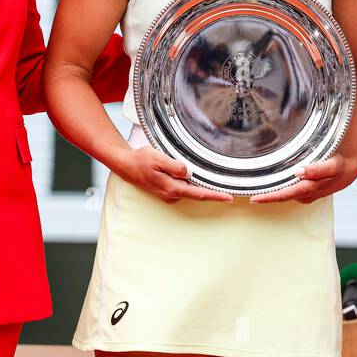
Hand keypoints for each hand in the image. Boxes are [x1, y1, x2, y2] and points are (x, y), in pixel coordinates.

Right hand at [118, 145, 233, 203]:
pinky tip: (194, 176)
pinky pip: (184, 187)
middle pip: (198, 193)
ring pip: (191, 189)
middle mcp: (172, 194)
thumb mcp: (158, 158)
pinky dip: (192, 183)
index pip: (199, 193)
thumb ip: (174, 166)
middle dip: (213, 192)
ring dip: (201, 186)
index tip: (229, 198)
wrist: (126, 165)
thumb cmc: (141, 160)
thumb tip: (188, 172)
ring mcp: (169, 193)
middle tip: (230, 190)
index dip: (215, 196)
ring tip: (213, 181)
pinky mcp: (167, 189)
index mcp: (172, 188)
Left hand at [250, 154, 356, 204]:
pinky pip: (291, 190)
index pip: (285, 194)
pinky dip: (282, 188)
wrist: (351, 169)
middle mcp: (305, 194)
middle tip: (248, 194)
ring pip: (286, 194)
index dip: (269, 197)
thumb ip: (317, 169)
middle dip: (266, 197)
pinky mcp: (307, 189)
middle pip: (282, 196)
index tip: (253, 199)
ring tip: (256, 188)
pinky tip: (275, 183)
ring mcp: (306, 193)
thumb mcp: (333, 166)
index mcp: (308, 189)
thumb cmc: (341, 166)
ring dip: (273, 193)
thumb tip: (299, 172)